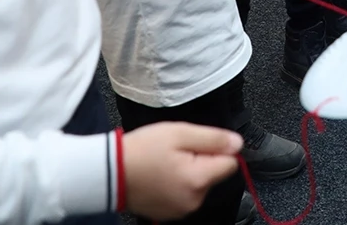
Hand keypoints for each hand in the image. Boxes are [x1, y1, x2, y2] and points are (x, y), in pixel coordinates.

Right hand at [122, 122, 242, 219]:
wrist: (108, 172)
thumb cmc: (141, 150)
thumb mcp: (180, 133)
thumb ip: (213, 138)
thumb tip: (237, 143)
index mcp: (198, 179)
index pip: (230, 163)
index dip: (217, 148)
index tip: (198, 143)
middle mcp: (193, 200)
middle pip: (214, 174)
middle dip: (201, 160)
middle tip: (176, 150)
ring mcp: (181, 210)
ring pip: (199, 184)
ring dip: (188, 171)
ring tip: (164, 162)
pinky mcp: (170, 213)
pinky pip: (185, 194)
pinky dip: (176, 183)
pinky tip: (160, 174)